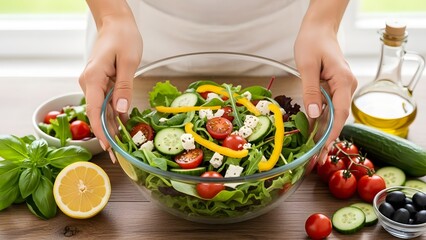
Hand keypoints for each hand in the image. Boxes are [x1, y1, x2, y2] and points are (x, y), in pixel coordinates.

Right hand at [79, 13, 142, 156]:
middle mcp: (90, 83)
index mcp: (93, 78)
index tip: (108, 147)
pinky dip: (116, 116)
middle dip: (107, 135)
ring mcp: (95, 84)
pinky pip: (108, 103)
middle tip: (118, 155)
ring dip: (112, 128)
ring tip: (122, 147)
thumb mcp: (128, 61)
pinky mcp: (102, 83)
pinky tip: (124, 129)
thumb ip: (124, 86)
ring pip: (102, 111)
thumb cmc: (123, 37)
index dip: (100, 130)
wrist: (117, 24)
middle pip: (96, 114)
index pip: (93, 110)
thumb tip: (121, 111)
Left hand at [294, 21, 356, 163]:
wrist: (318, 29)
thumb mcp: (307, 66)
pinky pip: (329, 107)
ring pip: (334, 114)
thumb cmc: (312, 42)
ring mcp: (342, 87)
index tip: (324, 148)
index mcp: (344, 80)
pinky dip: (321, 120)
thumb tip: (313, 115)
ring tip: (314, 152)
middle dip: (328, 138)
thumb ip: (310, 91)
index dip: (332, 132)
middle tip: (316, 158)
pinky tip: (312, 133)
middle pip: (339, 117)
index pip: (341, 112)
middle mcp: (347, 86)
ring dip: (324, 132)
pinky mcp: (334, 88)